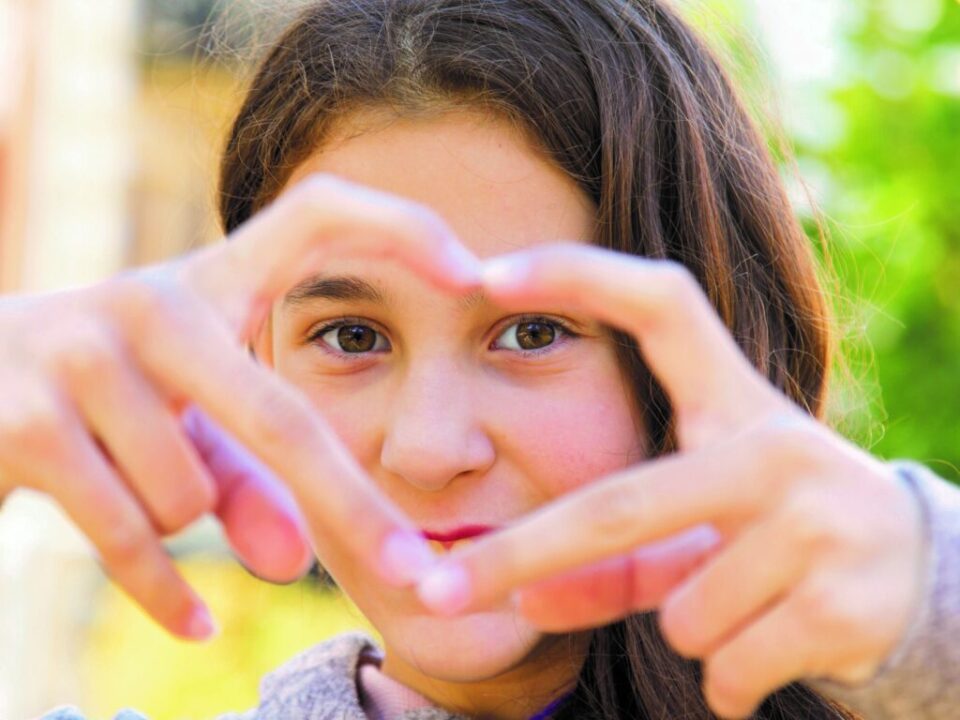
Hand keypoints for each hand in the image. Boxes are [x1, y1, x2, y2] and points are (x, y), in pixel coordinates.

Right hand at [0, 174, 478, 639]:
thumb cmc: (111, 390)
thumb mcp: (189, 411)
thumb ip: (251, 476)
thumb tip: (292, 562)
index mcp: (211, 277)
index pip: (318, 214)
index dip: (402, 228)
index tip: (473, 273)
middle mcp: (151, 300)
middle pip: (282, 419)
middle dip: (352, 509)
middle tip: (417, 575)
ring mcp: (79, 353)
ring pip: (190, 496)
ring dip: (188, 522)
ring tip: (139, 482)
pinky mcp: (16, 422)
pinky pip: (127, 539)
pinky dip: (164, 594)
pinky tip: (197, 623)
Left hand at [416, 244, 926, 717]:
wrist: (914, 578)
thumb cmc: (775, 532)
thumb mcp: (697, 528)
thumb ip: (613, 559)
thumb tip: (526, 603)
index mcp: (734, 401)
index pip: (658, 304)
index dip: (573, 275)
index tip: (485, 271)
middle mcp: (776, 445)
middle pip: (617, 506)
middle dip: (518, 558)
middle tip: (434, 596)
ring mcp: (818, 521)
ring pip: (679, 615)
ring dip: (690, 632)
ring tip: (749, 605)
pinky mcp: (843, 602)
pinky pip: (725, 667)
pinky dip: (729, 680)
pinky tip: (779, 646)